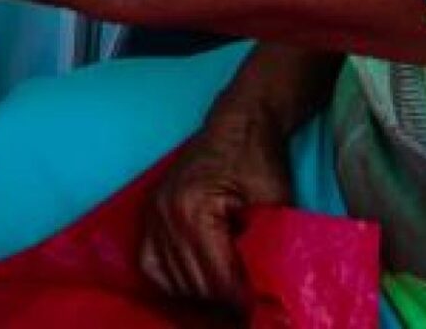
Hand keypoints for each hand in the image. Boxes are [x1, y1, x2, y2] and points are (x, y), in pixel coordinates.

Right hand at [138, 105, 294, 305]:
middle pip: (195, 284)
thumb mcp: (275, 203)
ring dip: (201, 291)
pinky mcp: (151, 211)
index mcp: (196, 207)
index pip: (218, 278)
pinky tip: (196, 278)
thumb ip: (268, 248)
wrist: (239, 121)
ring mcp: (154, 211)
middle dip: (225, 299)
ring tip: (229, 289)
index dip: (243, 299)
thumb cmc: (259, 157)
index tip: (261, 305)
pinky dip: (173, 278)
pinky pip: (151, 263)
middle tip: (250, 299)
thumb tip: (267, 293)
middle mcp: (166, 212)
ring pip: (173, 279)